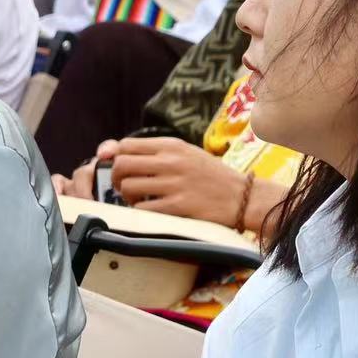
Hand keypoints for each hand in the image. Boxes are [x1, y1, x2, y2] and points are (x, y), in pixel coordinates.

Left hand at [108, 137, 251, 227]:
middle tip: (123, 187)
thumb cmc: (211, 176)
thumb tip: (115, 151)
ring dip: (127, 197)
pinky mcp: (178, 206)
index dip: (115, 157)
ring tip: (137, 200)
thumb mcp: (186, 153)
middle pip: (121, 165)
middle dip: (115, 178)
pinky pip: (142, 209)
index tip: (118, 168)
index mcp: (171, 146)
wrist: (242, 197)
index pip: (126, 145)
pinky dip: (139, 212)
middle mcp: (171, 161)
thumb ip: (156, 152)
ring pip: (128, 187)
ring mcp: (174, 184)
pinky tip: (149, 211)